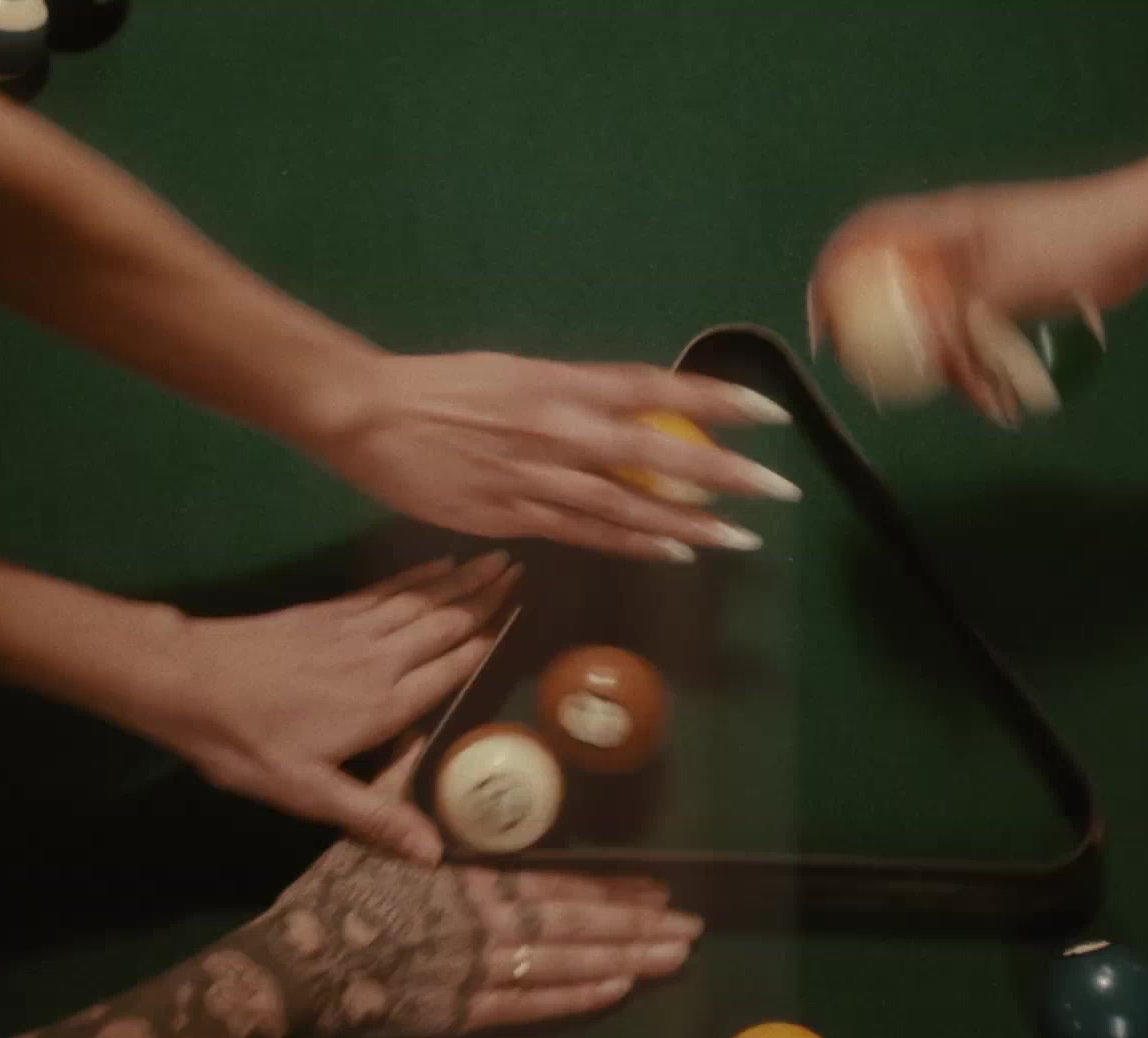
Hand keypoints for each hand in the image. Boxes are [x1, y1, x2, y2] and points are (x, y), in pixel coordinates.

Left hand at [114, 552, 522, 863]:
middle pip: (443, 624)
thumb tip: (435, 853)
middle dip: (485, 598)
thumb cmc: (246, 742)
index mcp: (382, 704)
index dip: (487, 644)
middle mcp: (379, 660)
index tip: (523, 618)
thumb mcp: (307, 792)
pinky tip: (435, 566)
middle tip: (522, 571)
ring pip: (420, 601)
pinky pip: (387, 590)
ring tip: (495, 559)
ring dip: (460, 579)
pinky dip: (417, 576)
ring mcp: (353, 629)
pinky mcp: (329, 612)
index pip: (449, 670)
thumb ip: (373, 816)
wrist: (187, 679)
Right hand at [260, 746, 699, 1037]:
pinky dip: (573, 998)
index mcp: (463, 878)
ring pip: (563, 967)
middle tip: (691, 929)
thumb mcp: (361, 832)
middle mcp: (479, 925)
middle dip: (636, 928)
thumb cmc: (325, 900)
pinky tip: (614, 989)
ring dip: (623, 961)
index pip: (554, 884)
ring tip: (673, 958)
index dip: (609, 889)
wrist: (287, 972)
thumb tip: (414, 728)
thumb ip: (399, 784)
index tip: (657, 888)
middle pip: (573, 927)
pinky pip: (527, 1006)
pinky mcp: (456, 1015)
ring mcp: (472, 974)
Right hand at [306, 351, 803, 562]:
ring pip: (628, 505)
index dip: (715, 401)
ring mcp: (537, 477)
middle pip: (656, 453)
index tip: (769, 414)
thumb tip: (631, 411)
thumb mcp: (518, 372)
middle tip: (778, 489)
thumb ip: (576, 393)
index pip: (654, 388)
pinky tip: (675, 554)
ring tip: (741, 537)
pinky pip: (586, 533)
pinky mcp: (513, 516)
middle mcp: (558, 428)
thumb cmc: (445, 387)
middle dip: (722, 472)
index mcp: (561, 383)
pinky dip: (633, 544)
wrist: (368, 414)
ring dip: (689, 524)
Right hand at [808, 171, 1147, 422]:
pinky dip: (990, 363)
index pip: (863, 239)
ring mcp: (984, 268)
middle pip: (899, 290)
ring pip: (946, 321)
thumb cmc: (1074, 242)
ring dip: (957, 365)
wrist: (1144, 230)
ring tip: (986, 400)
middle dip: (897, 344)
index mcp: (942, 224)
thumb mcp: (1004, 283)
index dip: (832, 277)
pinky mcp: (1012, 291)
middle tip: (896, 386)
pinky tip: (1008, 398)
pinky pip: (982, 331)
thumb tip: (903, 346)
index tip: (824, 328)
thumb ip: (949, 313)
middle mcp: (954, 243)